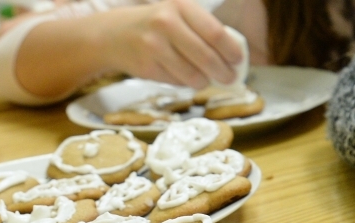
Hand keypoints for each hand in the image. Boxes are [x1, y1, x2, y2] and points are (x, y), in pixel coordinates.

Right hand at [95, 0, 243, 88]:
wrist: (115, 34)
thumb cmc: (157, 26)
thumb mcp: (179, 16)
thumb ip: (203, 31)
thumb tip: (235, 59)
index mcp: (181, 7)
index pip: (215, 33)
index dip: (231, 51)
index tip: (239, 61)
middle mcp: (167, 23)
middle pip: (207, 57)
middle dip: (223, 72)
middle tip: (230, 78)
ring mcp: (155, 46)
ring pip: (193, 75)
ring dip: (204, 82)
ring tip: (206, 80)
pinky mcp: (147, 66)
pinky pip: (177, 82)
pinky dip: (185, 83)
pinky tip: (182, 75)